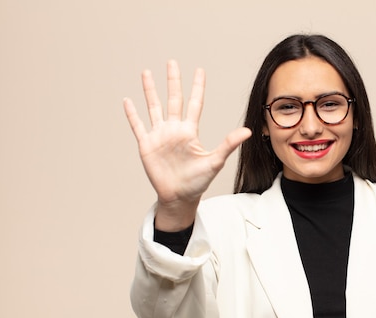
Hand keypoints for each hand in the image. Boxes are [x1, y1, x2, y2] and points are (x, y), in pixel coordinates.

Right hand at [123, 60, 250, 229]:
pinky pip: (138, 126)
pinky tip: (127, 101)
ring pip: (153, 107)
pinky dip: (132, 114)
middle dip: (172, 81)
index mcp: (190, 131)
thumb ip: (229, 144)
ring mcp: (159, 136)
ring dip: (149, 90)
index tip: (199, 70)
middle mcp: (174, 130)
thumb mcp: (215, 161)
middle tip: (172, 62)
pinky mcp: (146, 145)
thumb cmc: (198, 182)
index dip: (197, 87)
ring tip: (146, 73)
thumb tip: (248, 131)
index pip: (194, 103)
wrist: (179, 197)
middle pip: (173, 99)